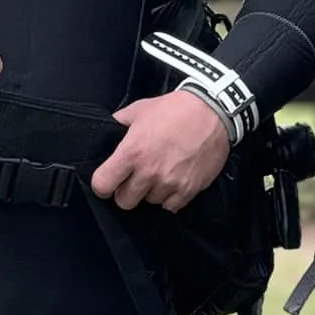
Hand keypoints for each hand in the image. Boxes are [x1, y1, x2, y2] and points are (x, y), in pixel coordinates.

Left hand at [89, 90, 231, 211]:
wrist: (212, 111)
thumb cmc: (174, 109)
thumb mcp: (139, 109)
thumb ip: (119, 123)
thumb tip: (107, 130)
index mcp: (131, 153)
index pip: (102, 185)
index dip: (102, 185)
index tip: (108, 181)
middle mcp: (148, 172)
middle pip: (124, 201)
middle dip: (126, 191)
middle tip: (134, 178)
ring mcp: (169, 183)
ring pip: (149, 202)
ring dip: (150, 192)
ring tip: (159, 173)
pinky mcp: (188, 190)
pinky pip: (170, 206)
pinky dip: (170, 197)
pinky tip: (173, 180)